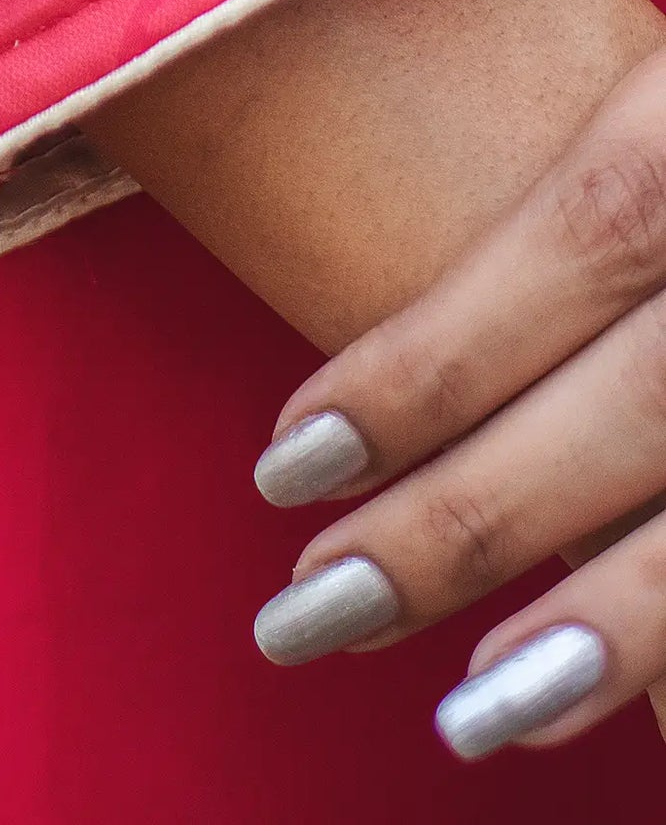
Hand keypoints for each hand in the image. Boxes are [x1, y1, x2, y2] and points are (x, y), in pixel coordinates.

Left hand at [249, 44, 665, 760]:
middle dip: (470, 523)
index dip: (432, 355)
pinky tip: (637, 712)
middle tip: (309, 614)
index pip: (580, 237)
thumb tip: (386, 383)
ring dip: (615, 633)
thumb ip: (600, 201)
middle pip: (648, 403)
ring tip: (469, 711)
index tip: (284, 464)